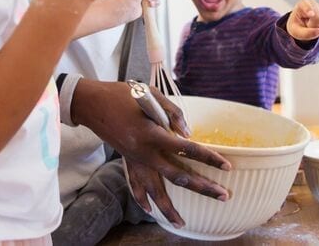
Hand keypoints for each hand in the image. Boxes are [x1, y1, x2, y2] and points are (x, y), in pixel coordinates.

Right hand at [71, 79, 230, 227]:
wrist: (92, 103)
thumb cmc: (123, 94)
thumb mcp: (150, 94)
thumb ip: (172, 113)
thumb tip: (187, 134)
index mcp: (152, 133)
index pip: (187, 149)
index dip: (208, 158)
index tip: (226, 166)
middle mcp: (144, 152)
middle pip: (177, 176)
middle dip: (202, 188)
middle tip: (222, 196)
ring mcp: (134, 159)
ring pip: (154, 190)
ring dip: (168, 208)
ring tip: (181, 223)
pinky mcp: (126, 161)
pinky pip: (134, 185)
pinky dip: (142, 199)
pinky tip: (150, 210)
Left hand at [287, 0, 318, 40]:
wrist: (301, 25)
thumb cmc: (296, 26)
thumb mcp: (296, 32)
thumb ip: (305, 33)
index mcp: (302, 4)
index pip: (306, 5)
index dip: (309, 9)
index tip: (311, 14)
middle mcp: (313, 4)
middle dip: (313, 26)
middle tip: (307, 26)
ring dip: (318, 30)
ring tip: (311, 27)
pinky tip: (317, 28)